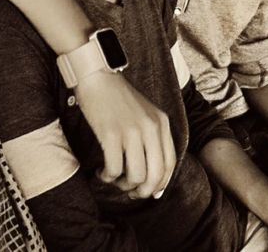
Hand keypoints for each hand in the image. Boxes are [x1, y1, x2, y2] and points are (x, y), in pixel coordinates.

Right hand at [74, 71, 174, 197]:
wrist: (97, 76)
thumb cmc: (118, 97)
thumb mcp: (145, 113)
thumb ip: (153, 138)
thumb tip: (153, 179)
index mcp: (161, 123)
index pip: (169, 165)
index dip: (159, 184)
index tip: (148, 191)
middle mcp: (150, 128)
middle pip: (155, 176)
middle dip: (143, 191)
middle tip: (130, 191)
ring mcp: (131, 131)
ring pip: (136, 176)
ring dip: (123, 184)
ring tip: (114, 177)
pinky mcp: (111, 134)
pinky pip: (114, 169)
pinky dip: (107, 177)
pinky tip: (102, 171)